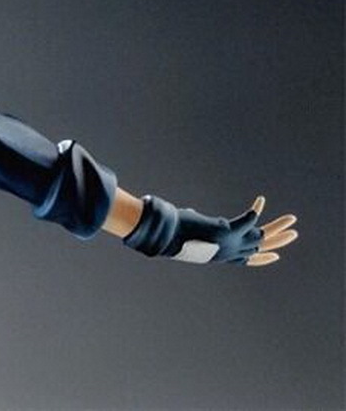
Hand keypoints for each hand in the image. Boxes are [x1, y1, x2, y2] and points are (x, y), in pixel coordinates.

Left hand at [124, 193, 298, 265]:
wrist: (165, 235)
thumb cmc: (171, 235)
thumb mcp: (187, 231)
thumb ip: (193, 224)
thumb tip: (189, 214)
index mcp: (221, 256)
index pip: (247, 261)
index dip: (262, 258)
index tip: (275, 256)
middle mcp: (230, 252)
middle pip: (261, 248)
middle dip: (279, 241)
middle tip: (293, 234)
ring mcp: (231, 242)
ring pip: (263, 236)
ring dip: (279, 226)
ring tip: (292, 219)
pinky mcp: (228, 230)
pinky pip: (249, 218)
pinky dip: (255, 208)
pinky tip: (260, 199)